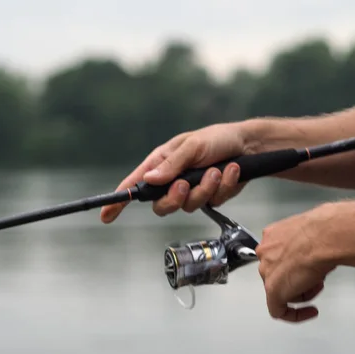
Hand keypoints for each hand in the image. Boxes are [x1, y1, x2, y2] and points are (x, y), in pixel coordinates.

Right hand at [100, 122, 256, 222]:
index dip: (118, 201)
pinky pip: (212, 202)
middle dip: (175, 198)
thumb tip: (149, 179)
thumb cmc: (216, 138)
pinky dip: (224, 186)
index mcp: (162, 163)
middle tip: (186, 185)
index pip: (134, 185)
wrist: (248, 145)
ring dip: (206, 188)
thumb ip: (172, 165)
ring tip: (217, 170)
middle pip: (161, 206)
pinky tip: (231, 170)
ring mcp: (192, 191)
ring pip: (189, 205)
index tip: (106, 215)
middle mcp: (173, 179)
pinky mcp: (210, 197)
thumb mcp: (192, 146)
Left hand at [256, 204, 337, 322]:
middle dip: (300, 278)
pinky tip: (310, 311)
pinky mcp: (273, 291)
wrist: (326, 237)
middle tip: (317, 278)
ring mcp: (267, 271)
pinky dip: (295, 315)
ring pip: (281, 290)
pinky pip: (278, 310)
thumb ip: (308, 243)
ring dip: (302, 292)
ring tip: (318, 284)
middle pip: (280, 273)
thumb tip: (319, 249)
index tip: (307, 270)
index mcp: (272, 235)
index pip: (279, 256)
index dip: (297, 265)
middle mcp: (265, 252)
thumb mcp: (315, 233)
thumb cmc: (326, 231)